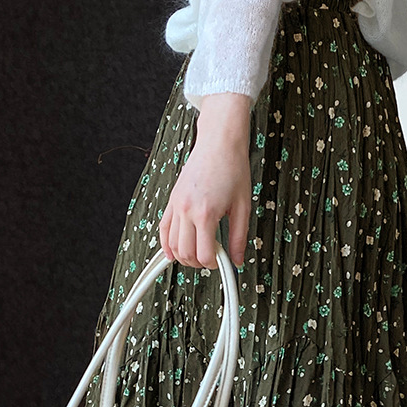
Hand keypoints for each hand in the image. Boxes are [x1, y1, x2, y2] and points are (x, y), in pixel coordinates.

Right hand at [159, 92, 251, 269]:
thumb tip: (238, 259)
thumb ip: (239, 237)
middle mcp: (187, 210)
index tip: (222, 261)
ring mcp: (176, 205)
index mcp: (206, 213)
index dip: (214, 264)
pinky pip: (163, 229)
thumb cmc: (233, 168)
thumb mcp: (243, 207)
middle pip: (185, 253)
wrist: (220, 143)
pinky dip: (167, 244)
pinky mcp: (172, 200)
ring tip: (199, 254)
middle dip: (199, 263)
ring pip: (171, 245)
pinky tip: (173, 253)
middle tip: (212, 259)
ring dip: (184, 256)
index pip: (204, 255)